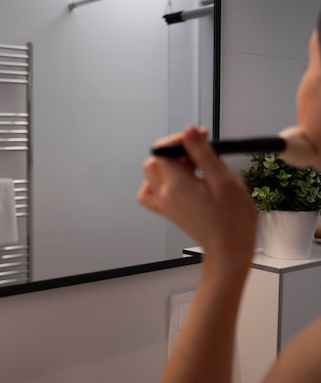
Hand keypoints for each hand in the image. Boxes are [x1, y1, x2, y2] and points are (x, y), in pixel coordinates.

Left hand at [137, 126, 256, 268]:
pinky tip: (178, 183)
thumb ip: (203, 154)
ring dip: (167, 166)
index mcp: (177, 185)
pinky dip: (158, 183)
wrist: (229, 250)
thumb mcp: (223, 180)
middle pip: (155, 160)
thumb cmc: (233, 218)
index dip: (181, 140)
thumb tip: (188, 131)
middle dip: (175, 151)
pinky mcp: (168, 211)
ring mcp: (164, 204)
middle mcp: (164, 194)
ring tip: (191, 169)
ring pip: (150, 175)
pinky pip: (150, 193)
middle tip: (200, 154)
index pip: (164, 150)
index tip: (201, 138)